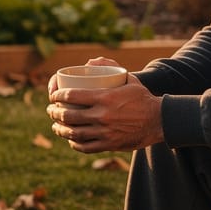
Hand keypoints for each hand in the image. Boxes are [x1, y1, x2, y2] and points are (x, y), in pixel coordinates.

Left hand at [47, 70, 163, 152]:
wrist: (159, 120)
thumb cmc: (142, 97)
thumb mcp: (128, 78)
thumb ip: (110, 67)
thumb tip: (90, 62)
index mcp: (104, 97)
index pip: (71, 96)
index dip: (57, 96)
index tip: (53, 96)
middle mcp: (102, 115)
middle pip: (68, 116)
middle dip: (54, 113)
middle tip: (51, 110)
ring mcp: (105, 132)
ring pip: (74, 133)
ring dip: (60, 130)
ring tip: (56, 126)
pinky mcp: (109, 144)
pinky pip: (85, 146)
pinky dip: (74, 143)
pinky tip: (70, 139)